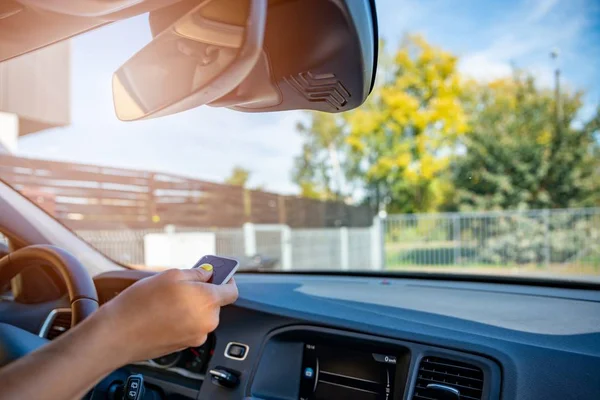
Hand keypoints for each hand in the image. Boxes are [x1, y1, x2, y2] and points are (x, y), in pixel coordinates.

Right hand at [94, 268, 237, 364]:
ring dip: (190, 306)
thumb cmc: (141, 304)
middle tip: (182, 286)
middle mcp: (207, 322)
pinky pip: (189, 327)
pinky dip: (181, 319)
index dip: (227, 280)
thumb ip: (196, 273)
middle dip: (202, 293)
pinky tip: (162, 313)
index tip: (220, 275)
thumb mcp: (170, 275)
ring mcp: (196, 336)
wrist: (117, 334)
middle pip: (214, 303)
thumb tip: (207, 274)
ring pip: (200, 315)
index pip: (232, 291)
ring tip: (166, 300)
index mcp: (208, 301)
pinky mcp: (183, 345)